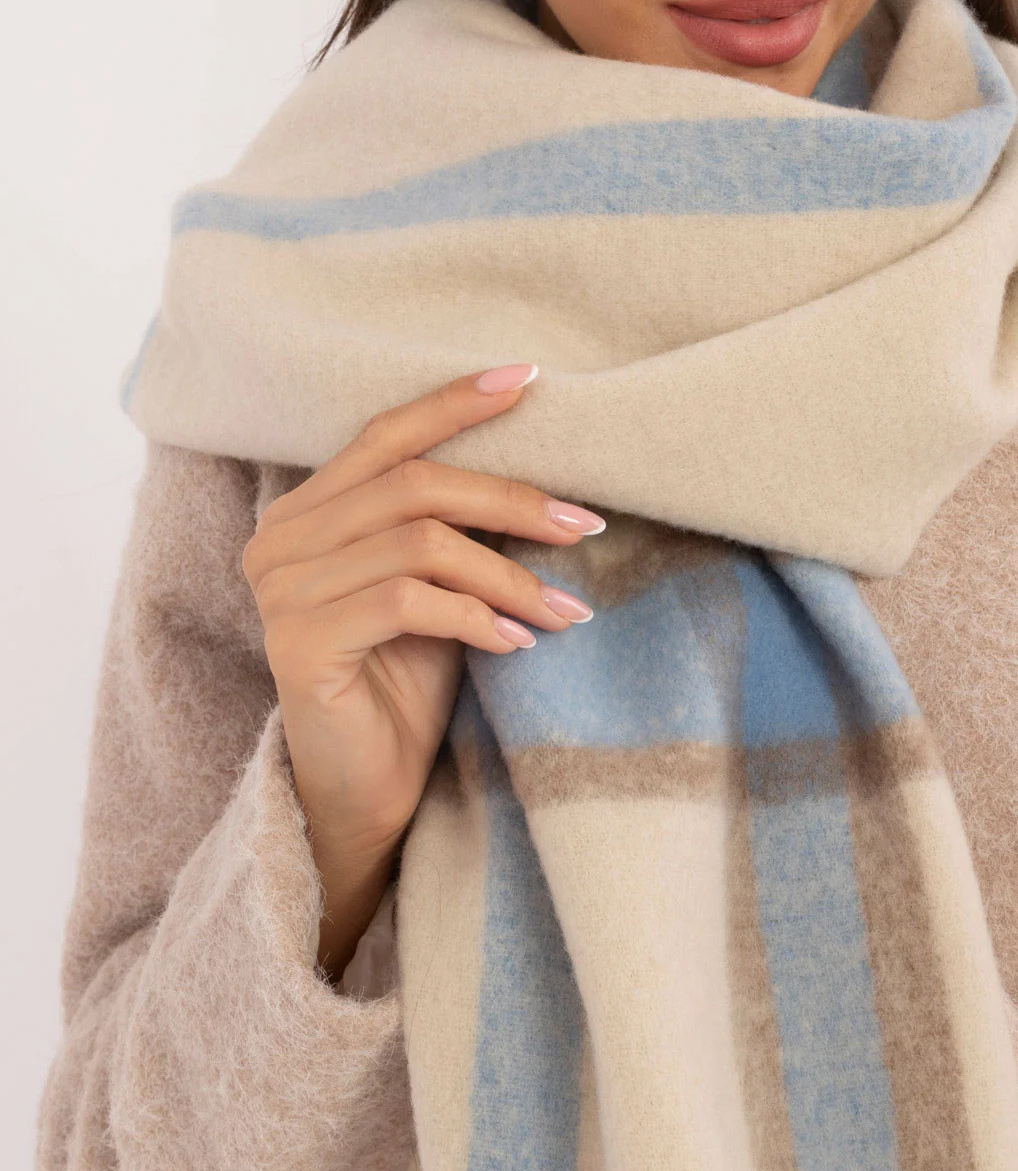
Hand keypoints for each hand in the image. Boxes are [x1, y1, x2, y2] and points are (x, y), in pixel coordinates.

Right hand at [240, 364, 602, 974]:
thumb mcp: (442, 586)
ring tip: (565, 610)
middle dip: (512, 500)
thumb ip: (461, 527)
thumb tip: (549, 474)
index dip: (455, 403)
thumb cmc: (408, 682)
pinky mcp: (297, 643)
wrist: (366, 792)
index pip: (386, 435)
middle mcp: (280, 539)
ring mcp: (280, 591)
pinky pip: (406, 602)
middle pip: (413, 484)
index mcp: (308, 511)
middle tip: (585, 526)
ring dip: (509, 576)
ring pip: (418, 542)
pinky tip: (517, 644)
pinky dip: (476, 617)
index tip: (529, 379)